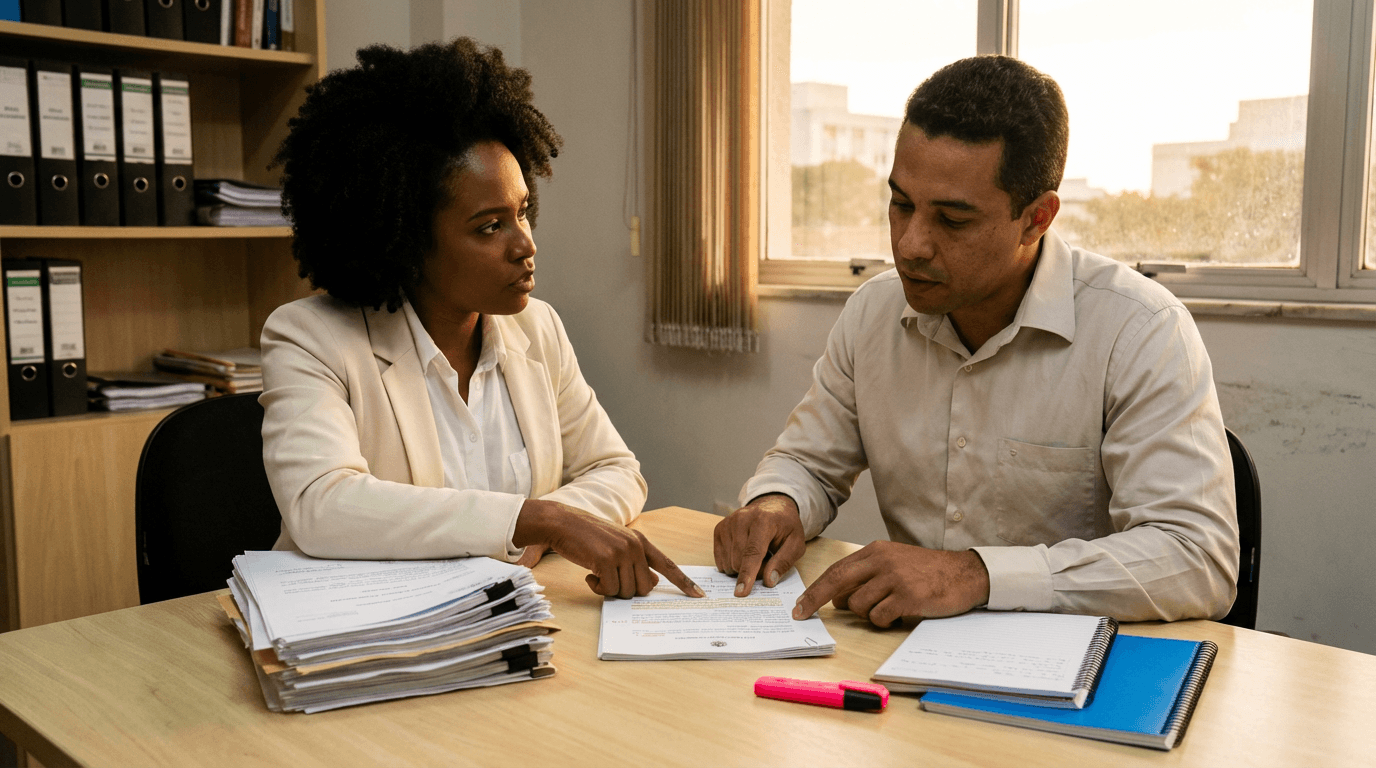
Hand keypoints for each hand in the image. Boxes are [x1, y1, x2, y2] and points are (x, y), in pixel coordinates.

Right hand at [514, 499, 703, 598]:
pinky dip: (598, 588)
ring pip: (627, 591)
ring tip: (597, 574)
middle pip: (644, 587)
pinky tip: (590, 574)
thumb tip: (653, 582)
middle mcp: (635, 546)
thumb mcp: (618, 545)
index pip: (668, 565)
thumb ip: (636, 561)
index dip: (683, 582)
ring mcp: (622, 552)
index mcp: (641, 542)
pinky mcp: (606, 560)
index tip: (698, 595)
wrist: (563, 523)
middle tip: (609, 579)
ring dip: (610, 589)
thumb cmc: (588, 538)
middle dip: (627, 590)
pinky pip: (609, 590)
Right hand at [713, 494, 806, 596]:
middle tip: (767, 561)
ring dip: (742, 567)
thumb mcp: (796, 543)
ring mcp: (728, 523)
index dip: (747, 574)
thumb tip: (769, 581)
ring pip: (728, 562)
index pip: (752, 552)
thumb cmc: (785, 527)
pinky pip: (720, 559)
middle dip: (752, 571)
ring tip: (757, 554)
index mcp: (763, 521)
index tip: (741, 592)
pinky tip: (744, 552)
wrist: (772, 507)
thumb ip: (784, 562)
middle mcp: (741, 519)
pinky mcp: (719, 529)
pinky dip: (732, 562)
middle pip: (738, 561)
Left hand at [792, 541, 989, 626]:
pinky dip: (883, 622)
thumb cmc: (928, 571)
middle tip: (803, 614)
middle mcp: (882, 561)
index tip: (801, 604)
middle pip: (837, 582)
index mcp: (876, 551)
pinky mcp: (907, 597)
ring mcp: (894, 578)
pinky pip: (879, 617)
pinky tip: (897, 617)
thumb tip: (840, 597)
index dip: (815, 588)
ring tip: (887, 610)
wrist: (965, 573)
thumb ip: (867, 574)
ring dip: (867, 614)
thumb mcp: (894, 562)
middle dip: (815, 600)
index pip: (836, 569)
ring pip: (858, 604)